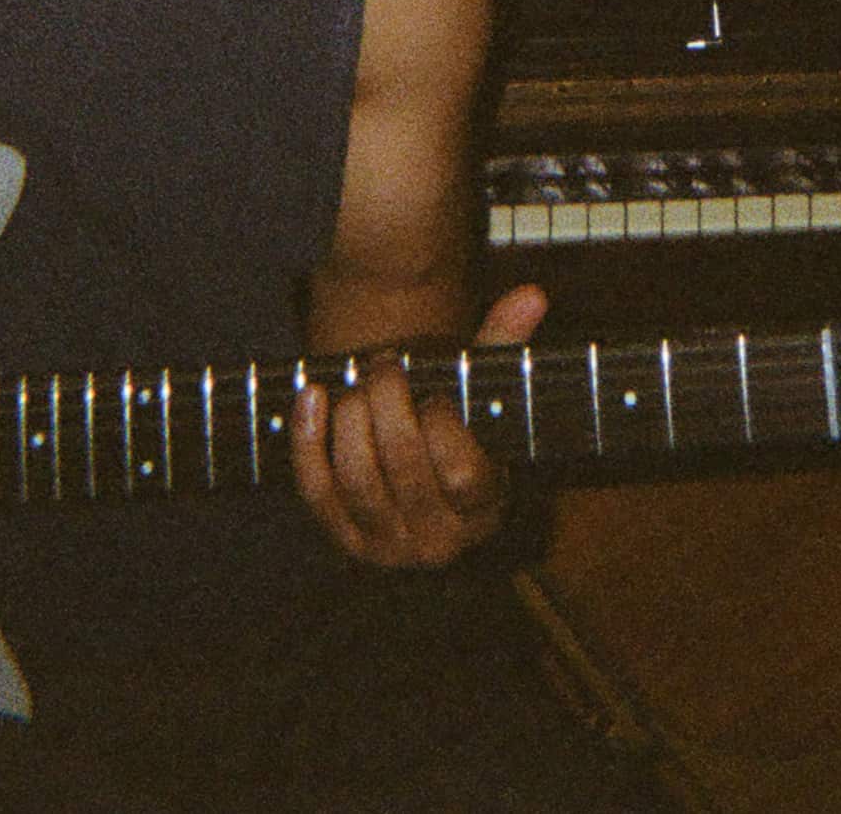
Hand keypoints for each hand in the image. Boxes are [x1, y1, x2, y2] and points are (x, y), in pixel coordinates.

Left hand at [290, 283, 544, 569]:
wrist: (421, 491)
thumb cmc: (460, 432)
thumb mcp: (483, 397)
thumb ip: (504, 345)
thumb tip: (532, 295)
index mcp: (482, 508)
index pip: (463, 474)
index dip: (443, 426)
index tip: (434, 393)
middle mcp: (437, 539)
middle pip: (404, 468)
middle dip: (389, 404)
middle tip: (386, 366)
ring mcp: (387, 544)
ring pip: (358, 480)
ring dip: (351, 419)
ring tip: (358, 384)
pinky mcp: (343, 538)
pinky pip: (317, 490)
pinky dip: (309, 439)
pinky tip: (314, 396)